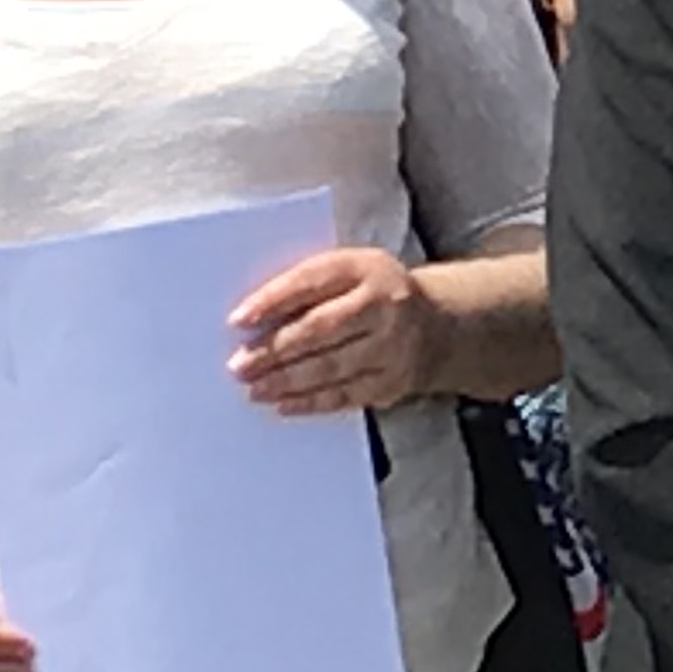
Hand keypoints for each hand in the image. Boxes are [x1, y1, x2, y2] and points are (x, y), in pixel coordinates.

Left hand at [228, 247, 445, 415]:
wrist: (434, 323)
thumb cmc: (369, 295)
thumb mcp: (348, 274)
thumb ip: (307, 288)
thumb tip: (249, 321)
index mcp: (367, 268)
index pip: (314, 280)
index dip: (274, 300)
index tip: (238, 320)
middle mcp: (386, 304)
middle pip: (322, 328)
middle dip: (275, 349)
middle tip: (238, 365)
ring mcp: (393, 346)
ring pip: (331, 366)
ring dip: (286, 380)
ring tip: (253, 388)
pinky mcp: (394, 380)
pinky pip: (345, 395)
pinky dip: (310, 402)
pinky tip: (282, 404)